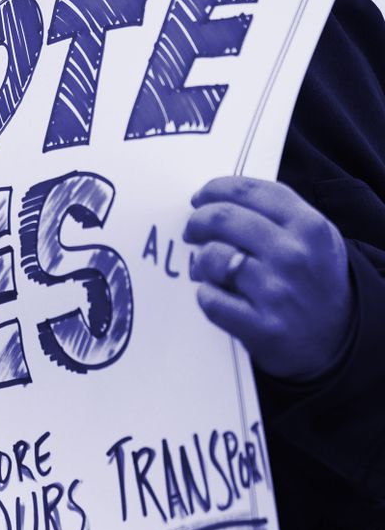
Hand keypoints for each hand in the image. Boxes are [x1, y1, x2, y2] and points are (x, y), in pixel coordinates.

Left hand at [184, 176, 352, 381]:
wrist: (337, 340)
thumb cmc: (314, 280)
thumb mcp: (314, 237)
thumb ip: (275, 213)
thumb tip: (216, 199)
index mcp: (308, 226)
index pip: (248, 191)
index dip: (214, 190)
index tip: (200, 198)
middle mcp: (294, 254)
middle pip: (222, 218)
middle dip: (196, 222)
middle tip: (192, 231)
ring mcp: (277, 291)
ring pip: (211, 257)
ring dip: (200, 262)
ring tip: (206, 268)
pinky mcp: (261, 326)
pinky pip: (209, 299)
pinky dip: (206, 295)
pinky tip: (217, 295)